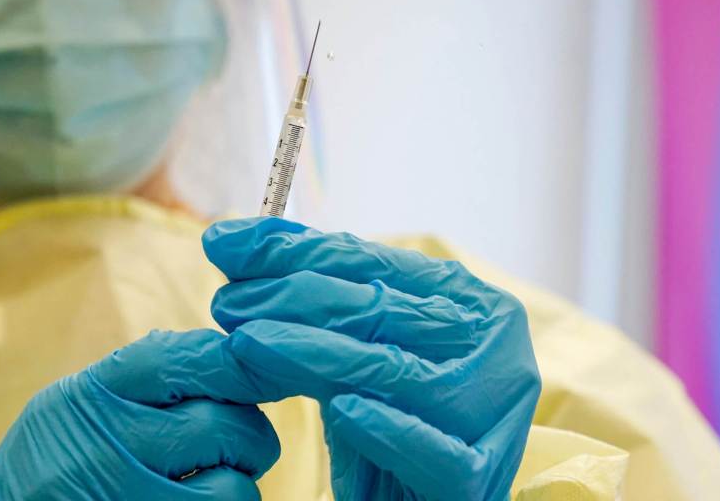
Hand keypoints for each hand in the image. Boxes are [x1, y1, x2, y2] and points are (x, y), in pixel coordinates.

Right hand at [0, 329, 280, 499]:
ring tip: (219, 477)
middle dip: (248, 429)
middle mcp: (106, 446)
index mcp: (88, 397)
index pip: (182, 357)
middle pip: (222, 421)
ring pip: (234, 482)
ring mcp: (128, 498)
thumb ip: (135, 381)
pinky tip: (203, 499)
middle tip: (238, 440)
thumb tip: (224, 350)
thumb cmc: (44, 473)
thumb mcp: (69, 411)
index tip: (259, 366)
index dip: (236, 359)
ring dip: (241, 479)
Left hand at [203, 218, 540, 500]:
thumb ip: (310, 306)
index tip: (227, 244)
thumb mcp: (352, 355)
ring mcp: (492, 410)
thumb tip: (233, 244)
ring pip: (395, 370)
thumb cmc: (389, 423)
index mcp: (468, 301)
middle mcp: (490, 346)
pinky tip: (340, 411)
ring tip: (247, 343)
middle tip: (227, 301)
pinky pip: (434, 449)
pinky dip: (387, 428)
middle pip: (381, 309)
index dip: (295, 250)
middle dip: (292, 297)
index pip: (374, 261)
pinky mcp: (479, 475)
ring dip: (313, 352)